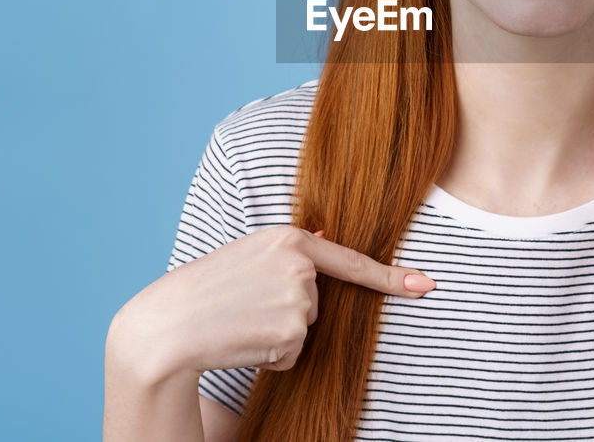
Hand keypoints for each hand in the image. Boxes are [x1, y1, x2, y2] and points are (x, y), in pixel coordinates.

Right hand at [110, 225, 436, 381]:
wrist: (166, 326)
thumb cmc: (203, 291)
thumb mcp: (248, 256)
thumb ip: (289, 254)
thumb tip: (327, 241)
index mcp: (289, 238)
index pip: (349, 260)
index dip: (392, 276)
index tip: (426, 285)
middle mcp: (299, 264)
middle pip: (318, 302)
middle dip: (288, 312)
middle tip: (244, 307)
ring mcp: (298, 298)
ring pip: (306, 328)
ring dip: (278, 335)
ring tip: (240, 321)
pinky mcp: (291, 331)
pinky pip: (294, 353)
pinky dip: (271, 356)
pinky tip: (243, 340)